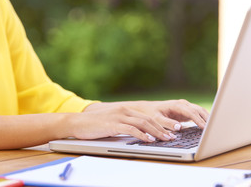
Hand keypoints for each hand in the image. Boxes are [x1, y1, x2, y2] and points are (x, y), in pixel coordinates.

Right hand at [72, 100, 208, 141]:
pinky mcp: (113, 124)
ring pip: (143, 123)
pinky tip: (149, 140)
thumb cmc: (94, 126)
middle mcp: (125, 111)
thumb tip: (140, 135)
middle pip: (149, 119)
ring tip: (167, 139)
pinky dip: (142, 134)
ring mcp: (119, 116)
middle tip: (174, 136)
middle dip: (163, 128)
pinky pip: (131, 129)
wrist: (77, 123)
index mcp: (126, 110)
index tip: (171, 131)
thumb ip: (126, 126)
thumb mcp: (113, 124)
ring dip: (156, 132)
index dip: (161, 124)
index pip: (148, 117)